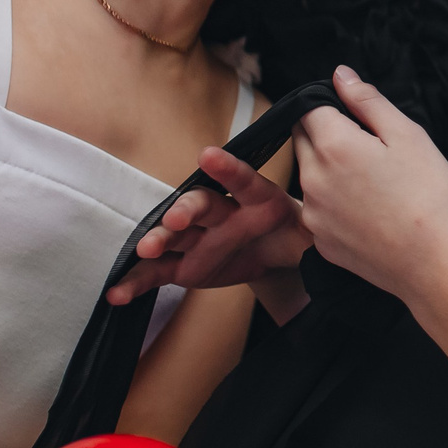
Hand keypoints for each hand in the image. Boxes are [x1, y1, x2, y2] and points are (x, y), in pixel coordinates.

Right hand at [108, 147, 312, 307]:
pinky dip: (138, 282)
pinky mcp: (184, 265)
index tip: (209, 155)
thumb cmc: (291, 233)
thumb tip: (330, 228)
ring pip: (175, 235)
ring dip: (158, 240)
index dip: (228, 169)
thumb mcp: (309, 232)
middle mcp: (221, 212)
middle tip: (176, 218)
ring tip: (145, 250)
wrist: (274, 252)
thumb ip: (313, 230)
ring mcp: (198, 238)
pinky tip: (118, 292)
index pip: (243, 180)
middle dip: (186, 210)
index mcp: (255, 198)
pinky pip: (159, 272)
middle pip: (200, 204)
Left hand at [292, 68, 447, 303]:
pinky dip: (335, 204)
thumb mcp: (408, 135)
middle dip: (326, 135)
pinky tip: (369, 212)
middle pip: (303, 140)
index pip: (309, 108)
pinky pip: (318, 210)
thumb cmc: (430, 196)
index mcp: (332, 145)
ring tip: (374, 185)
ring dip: (329, 170)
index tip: (359, 119)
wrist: (436, 264)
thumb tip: (340, 75)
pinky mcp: (320, 242)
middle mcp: (311, 178)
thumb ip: (368, 101)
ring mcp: (313, 214)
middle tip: (370, 150)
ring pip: (309, 176)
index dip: (332, 107)